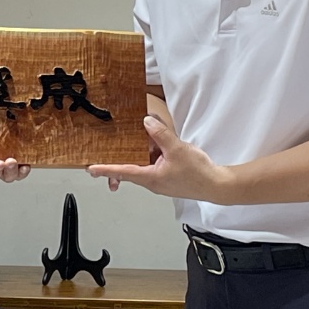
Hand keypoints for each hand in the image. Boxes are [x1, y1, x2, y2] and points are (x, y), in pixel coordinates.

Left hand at [87, 116, 235, 202]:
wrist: (217, 186)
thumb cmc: (198, 174)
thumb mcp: (177, 149)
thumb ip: (160, 134)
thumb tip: (147, 122)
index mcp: (150, 178)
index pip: (122, 172)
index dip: (105, 169)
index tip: (91, 169)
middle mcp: (152, 181)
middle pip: (130, 169)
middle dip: (120, 162)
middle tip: (105, 158)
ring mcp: (160, 180)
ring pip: (144, 164)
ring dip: (142, 153)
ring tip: (149, 139)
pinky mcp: (169, 176)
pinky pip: (155, 164)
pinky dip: (154, 154)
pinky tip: (161, 144)